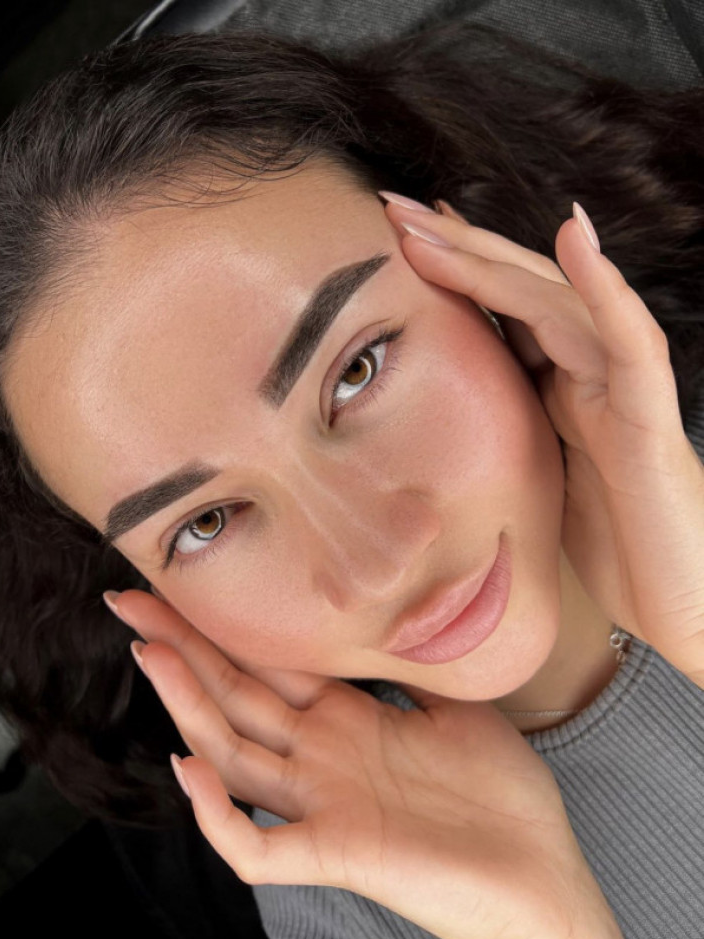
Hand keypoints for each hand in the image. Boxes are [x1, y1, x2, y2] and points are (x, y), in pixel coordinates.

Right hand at [111, 590, 624, 938]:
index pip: (266, 663)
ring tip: (146, 653)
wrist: (544, 875)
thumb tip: (385, 612)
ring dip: (186, 706)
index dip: (222, 627)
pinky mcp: (335, 854)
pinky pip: (258, 847)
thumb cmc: (504, 796)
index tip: (184, 586)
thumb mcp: (455, 705)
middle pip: (233, 695)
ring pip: (231, 754)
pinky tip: (187, 770)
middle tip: (128, 598)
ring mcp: (322, 805)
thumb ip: (406, 668)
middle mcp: (320, 757)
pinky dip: (218, 816)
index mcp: (346, 719)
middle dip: (181, 647)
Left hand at [381, 195, 703, 686]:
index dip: (450, 270)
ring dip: (497, 258)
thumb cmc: (612, 547)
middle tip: (392, 206)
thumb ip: (506, 430)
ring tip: (438, 220)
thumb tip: (438, 415)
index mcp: (554, 387)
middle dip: (456, 246)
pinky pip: (630, 344)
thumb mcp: (533, 478)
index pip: (498, 312)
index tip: (395, 235)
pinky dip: (603, 290)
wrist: (680, 604)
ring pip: (558, 304)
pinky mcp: (650, 419)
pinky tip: (573, 237)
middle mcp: (587, 374)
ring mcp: (620, 389)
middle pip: (518, 291)